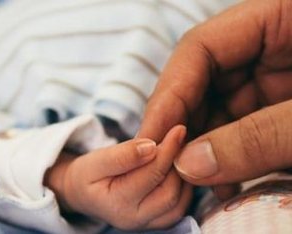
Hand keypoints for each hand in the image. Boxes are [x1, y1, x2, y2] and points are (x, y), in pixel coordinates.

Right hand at [45, 126, 191, 230]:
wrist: (84, 193)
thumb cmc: (88, 174)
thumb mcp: (97, 160)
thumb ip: (123, 155)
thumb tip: (152, 147)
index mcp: (118, 203)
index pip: (152, 174)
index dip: (168, 149)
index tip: (178, 129)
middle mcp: (134, 219)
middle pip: (170, 192)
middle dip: (177, 163)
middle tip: (179, 139)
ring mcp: (146, 224)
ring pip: (178, 202)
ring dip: (183, 176)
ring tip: (177, 152)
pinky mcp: (155, 222)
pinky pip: (178, 208)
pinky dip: (183, 188)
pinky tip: (176, 169)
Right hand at [138, 0, 291, 196]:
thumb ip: (259, 137)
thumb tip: (190, 165)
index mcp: (277, 17)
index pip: (198, 48)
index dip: (169, 95)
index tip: (153, 139)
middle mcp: (265, 44)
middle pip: (201, 81)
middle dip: (182, 127)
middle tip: (167, 167)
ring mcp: (270, 74)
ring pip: (216, 108)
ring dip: (202, 148)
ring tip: (191, 183)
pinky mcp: (276, 102)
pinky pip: (239, 124)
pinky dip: (226, 153)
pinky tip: (220, 180)